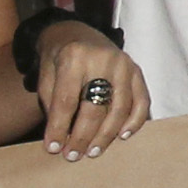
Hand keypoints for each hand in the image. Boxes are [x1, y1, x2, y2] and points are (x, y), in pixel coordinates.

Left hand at [35, 24, 149, 157]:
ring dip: (107, 135)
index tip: (54, 148)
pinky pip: (141, 101)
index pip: (67, 101)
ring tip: (93, 152)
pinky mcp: (137, 71)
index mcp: (74, 57)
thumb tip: (61, 140)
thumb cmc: (58, 59)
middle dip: (82, 136)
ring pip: (119, 108)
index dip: (59, 128)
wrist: (76, 32)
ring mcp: (124, 64)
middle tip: (73, 156)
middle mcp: (102, 59)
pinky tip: (123, 136)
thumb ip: (52, 105)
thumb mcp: (47, 76)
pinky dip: (134, 121)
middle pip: (94, 107)